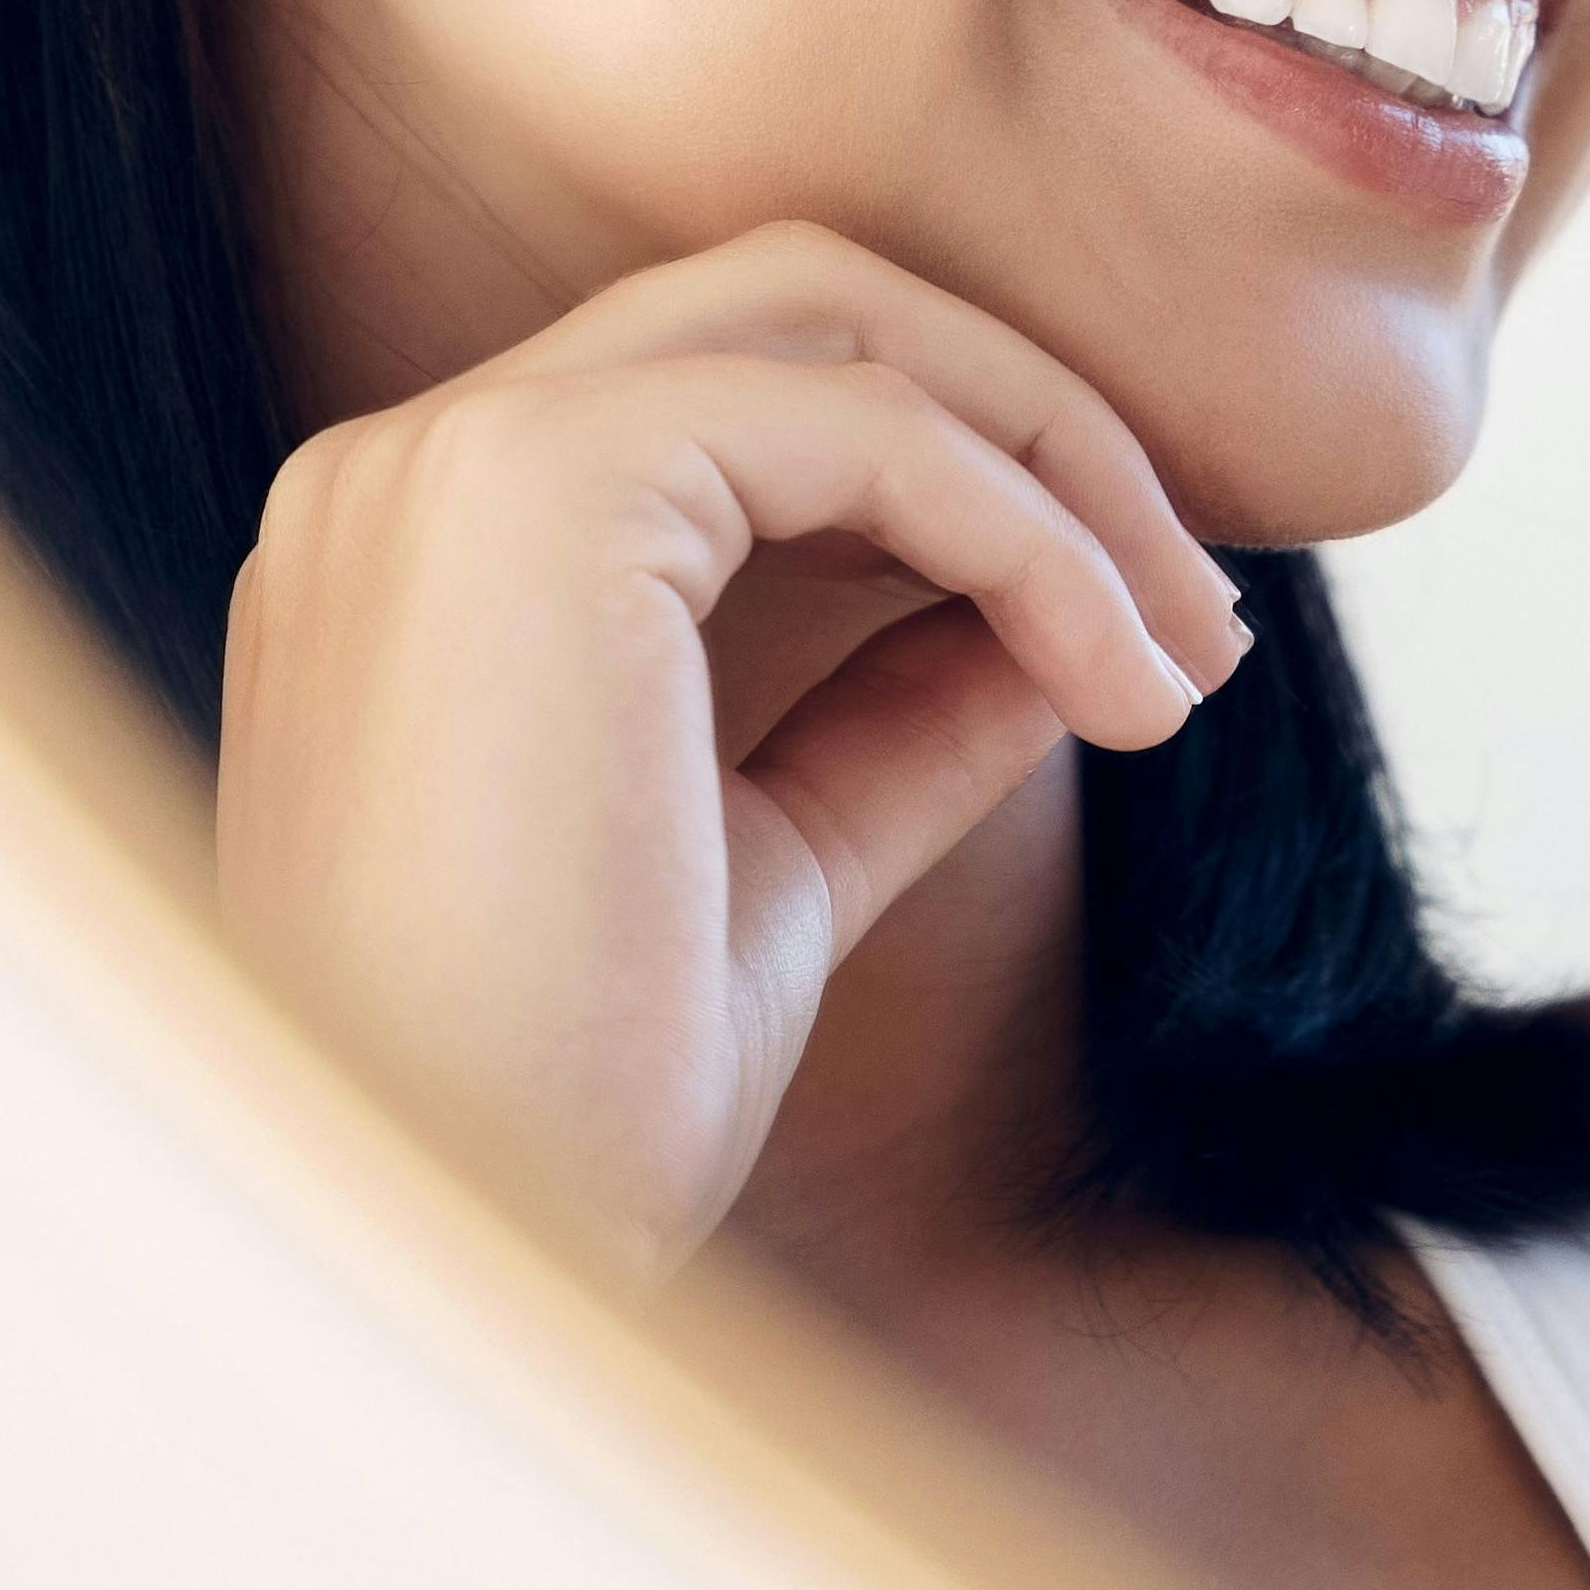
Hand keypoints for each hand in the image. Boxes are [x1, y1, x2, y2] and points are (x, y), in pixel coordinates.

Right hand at [212, 220, 1248, 1275]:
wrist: (457, 1289)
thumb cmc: (573, 1124)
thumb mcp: (772, 870)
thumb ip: (893, 713)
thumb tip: (1067, 619)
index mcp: (416, 551)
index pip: (726, 392)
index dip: (952, 468)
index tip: (1127, 629)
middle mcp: (401, 468)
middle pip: (782, 301)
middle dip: (1018, 415)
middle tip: (1188, 600)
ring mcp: (450, 458)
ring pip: (834, 327)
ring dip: (1052, 462)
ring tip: (1184, 646)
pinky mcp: (537, 484)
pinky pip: (871, 433)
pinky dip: (1032, 535)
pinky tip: (1119, 683)